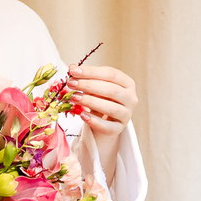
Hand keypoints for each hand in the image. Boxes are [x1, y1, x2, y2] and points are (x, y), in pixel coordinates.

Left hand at [67, 64, 137, 184]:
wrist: (104, 129)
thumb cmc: (96, 104)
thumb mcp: (92, 91)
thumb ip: (84, 81)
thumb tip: (70, 69)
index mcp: (126, 83)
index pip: (110, 74)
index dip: (91, 72)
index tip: (72, 70)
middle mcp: (131, 98)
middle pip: (112, 89)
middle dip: (89, 85)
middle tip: (70, 83)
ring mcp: (127, 116)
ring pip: (113, 107)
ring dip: (91, 101)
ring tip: (73, 98)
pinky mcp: (120, 132)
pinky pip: (108, 126)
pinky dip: (95, 121)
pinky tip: (82, 116)